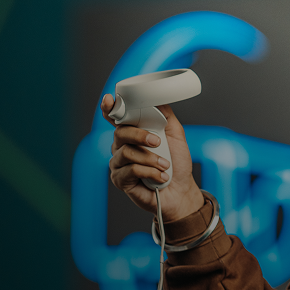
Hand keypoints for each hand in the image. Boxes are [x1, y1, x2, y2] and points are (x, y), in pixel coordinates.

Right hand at [103, 94, 204, 221]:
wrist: (181, 190)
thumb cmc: (177, 164)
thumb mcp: (176, 135)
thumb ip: (165, 116)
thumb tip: (158, 98)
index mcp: (132, 133)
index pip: (116, 118)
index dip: (109, 108)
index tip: (109, 100)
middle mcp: (122, 146)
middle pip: (120, 132)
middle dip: (140, 135)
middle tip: (158, 142)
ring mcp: (119, 163)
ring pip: (126, 153)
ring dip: (150, 158)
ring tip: (165, 165)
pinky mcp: (120, 179)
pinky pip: (130, 170)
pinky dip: (150, 172)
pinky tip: (160, 177)